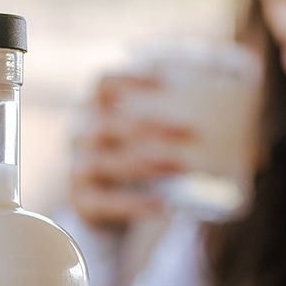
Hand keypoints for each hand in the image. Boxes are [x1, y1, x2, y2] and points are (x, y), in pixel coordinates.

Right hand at [70, 72, 193, 227]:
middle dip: (151, 127)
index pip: (104, 84)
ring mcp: (78, 168)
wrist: (108, 206)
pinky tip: (163, 206)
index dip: (131, 80)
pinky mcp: (81, 201)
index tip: (167, 84)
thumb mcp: (146, 135)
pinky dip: (135, 205)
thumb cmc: (135, 159)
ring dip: (145, 163)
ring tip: (179, 167)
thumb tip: (206, 106)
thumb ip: (163, 119)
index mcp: (95, 109)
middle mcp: (81, 134)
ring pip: (106, 162)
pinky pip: (105, 203)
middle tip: (190, 132)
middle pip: (110, 123)